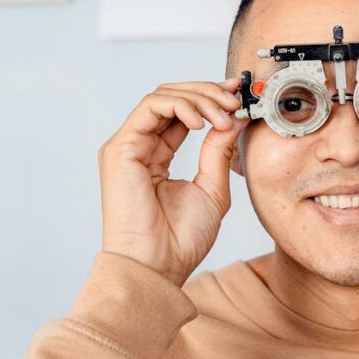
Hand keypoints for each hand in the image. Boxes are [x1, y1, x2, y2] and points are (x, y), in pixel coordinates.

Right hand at [98, 78, 248, 285]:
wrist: (159, 266)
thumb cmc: (181, 239)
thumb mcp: (213, 187)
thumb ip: (220, 150)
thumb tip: (235, 117)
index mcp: (158, 156)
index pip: (183, 113)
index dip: (211, 98)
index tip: (238, 93)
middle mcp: (140, 147)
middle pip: (172, 98)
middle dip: (208, 92)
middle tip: (235, 99)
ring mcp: (128, 146)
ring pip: (162, 96)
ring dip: (199, 98)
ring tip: (224, 115)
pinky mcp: (120, 148)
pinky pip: (150, 107)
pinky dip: (181, 106)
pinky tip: (203, 122)